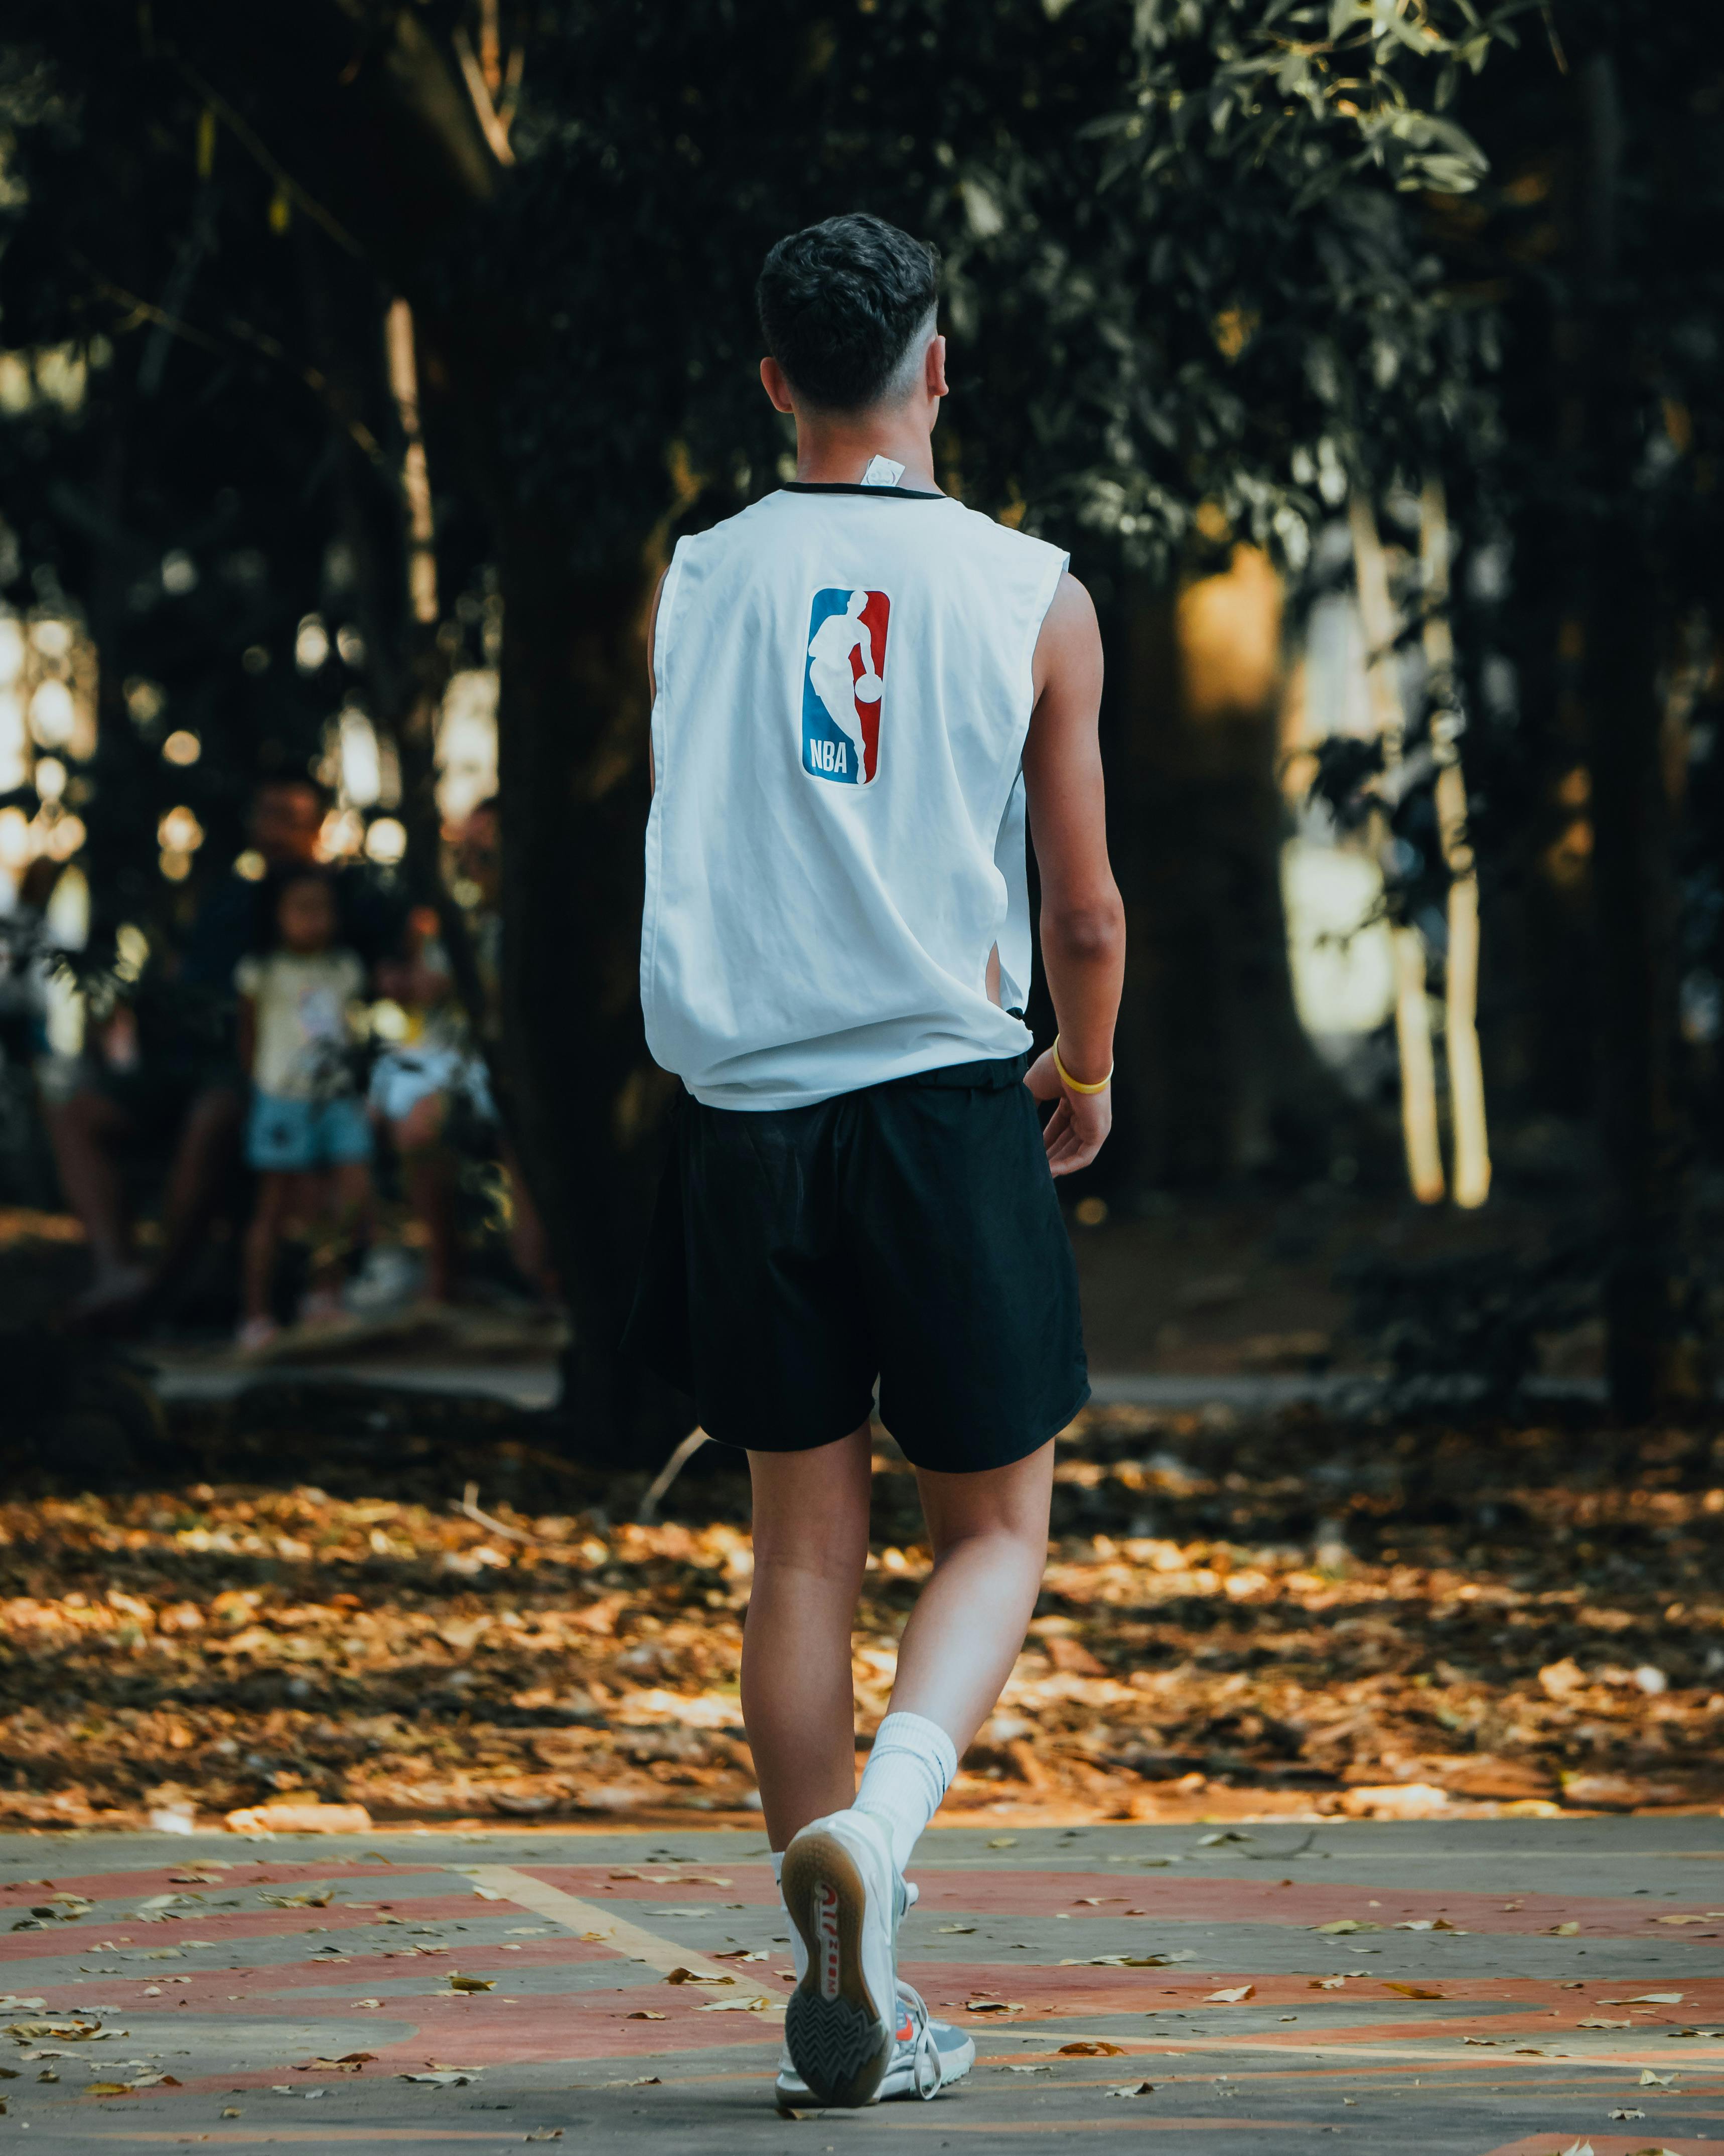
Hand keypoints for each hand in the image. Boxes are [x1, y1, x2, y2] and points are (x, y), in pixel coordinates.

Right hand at [1024, 1048, 1111, 1177]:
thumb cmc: (1055, 1068)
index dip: (1043, 1139)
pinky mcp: (1099, 1132)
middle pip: (1066, 1140)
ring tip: (1038, 1175)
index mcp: (1073, 1099)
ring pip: (1074, 1151)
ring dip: (1056, 1164)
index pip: (1058, 1125)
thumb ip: (1027, 1105)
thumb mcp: (1033, 1088)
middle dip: (1049, 1154)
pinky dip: (1067, 1165)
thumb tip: (1014, 1121)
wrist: (1076, 1060)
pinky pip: (1083, 1156)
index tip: (1029, 1150)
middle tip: (1032, 1168)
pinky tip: (1050, 1172)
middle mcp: (1085, 1112)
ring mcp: (1094, 1123)